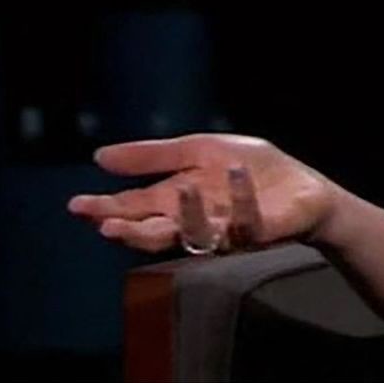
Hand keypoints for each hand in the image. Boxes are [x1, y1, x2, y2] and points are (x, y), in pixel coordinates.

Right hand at [66, 133, 340, 253]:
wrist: (305, 188)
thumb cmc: (251, 170)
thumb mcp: (201, 150)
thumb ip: (155, 156)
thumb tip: (99, 156)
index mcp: (177, 201)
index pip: (135, 209)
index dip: (107, 210)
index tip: (78, 207)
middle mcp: (195, 222)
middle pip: (155, 233)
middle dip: (131, 231)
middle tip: (106, 226)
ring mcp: (226, 231)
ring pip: (196, 235)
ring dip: (186, 216)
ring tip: (180, 190)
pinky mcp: (259, 232)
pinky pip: (246, 222)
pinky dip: (241, 198)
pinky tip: (234, 173)